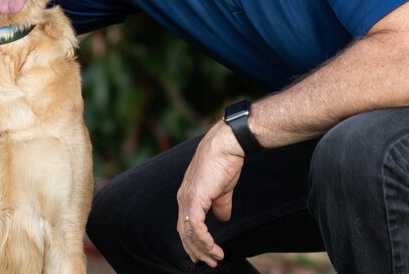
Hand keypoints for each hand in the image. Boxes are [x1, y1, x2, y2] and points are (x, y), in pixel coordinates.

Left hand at [176, 122, 244, 266]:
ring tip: (215, 258)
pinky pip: (195, 225)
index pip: (185, 224)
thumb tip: (223, 218)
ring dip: (202, 248)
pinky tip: (213, 247)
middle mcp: (183, 198)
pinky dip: (203, 239)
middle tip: (210, 262)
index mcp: (187, 195)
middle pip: (184, 232)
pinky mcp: (195, 198)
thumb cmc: (224, 164)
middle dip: (196, 250)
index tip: (206, 253)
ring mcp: (187, 198)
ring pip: (188, 231)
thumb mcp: (222, 190)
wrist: (226, 147)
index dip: (194, 241)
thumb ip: (220, 205)